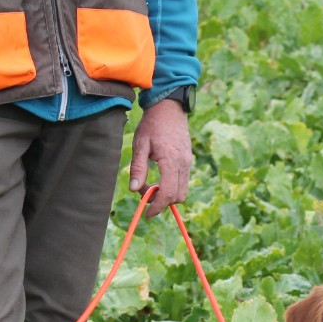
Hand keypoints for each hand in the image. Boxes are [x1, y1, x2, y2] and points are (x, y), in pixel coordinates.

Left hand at [128, 98, 191, 217]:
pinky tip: (160, 177)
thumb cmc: (152, 124)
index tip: (147, 213)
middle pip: (177, 196)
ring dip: (167, 195)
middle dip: (161, 201)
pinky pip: (183, 182)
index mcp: (171, 161)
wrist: (169, 108)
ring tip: (152, 185)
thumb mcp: (140, 144)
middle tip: (145, 192)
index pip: (167, 193)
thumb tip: (134, 189)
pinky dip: (172, 186)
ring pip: (182, 191)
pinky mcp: (188, 161)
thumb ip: (138, 167)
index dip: (157, 206)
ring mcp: (188, 163)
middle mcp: (183, 164)